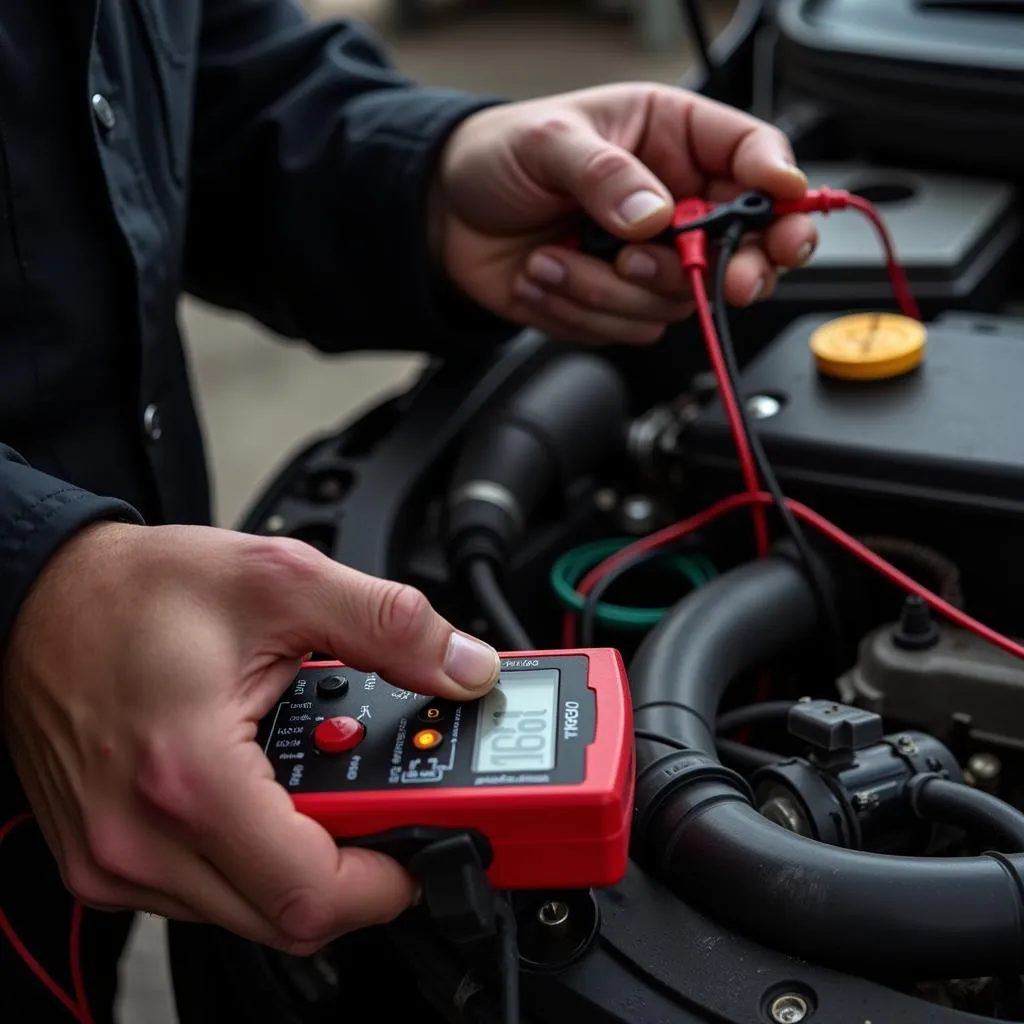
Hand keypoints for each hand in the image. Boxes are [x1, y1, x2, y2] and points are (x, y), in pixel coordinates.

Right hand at [0, 522, 499, 953]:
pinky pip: (205, 891)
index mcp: (189, 774)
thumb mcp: (283, 580)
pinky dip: (253, 854)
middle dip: (354, 865)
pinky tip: (264, 789)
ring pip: (247, 911)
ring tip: (315, 777)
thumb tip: (463, 667)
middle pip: (286, 915)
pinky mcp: (104, 859)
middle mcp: (139, 839)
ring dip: (302, 860)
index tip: (422, 839)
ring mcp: (114, 859)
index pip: (311, 892)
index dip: (389, 880)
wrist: (44, 596)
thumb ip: (388, 625)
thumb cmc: (139, 589)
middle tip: (377, 799)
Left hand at [435, 83, 816, 344]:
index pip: (752, 156)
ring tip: (555, 255)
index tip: (782, 208)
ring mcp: (648, 259)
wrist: (445, 217)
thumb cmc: (499, 156)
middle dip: (738, 268)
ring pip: (677, 300)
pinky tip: (544, 275)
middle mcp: (674, 203)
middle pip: (746, 247)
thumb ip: (605, 174)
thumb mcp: (549, 142)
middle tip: (732, 281)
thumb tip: (654, 216)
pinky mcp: (617, 303)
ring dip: (611, 290)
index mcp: (673, 140)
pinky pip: (626, 328)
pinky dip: (580, 310)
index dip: (779, 186)